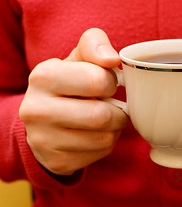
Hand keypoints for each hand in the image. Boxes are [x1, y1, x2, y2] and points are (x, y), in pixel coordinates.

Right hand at [19, 28, 128, 175]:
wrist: (44, 120)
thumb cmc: (69, 84)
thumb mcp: (78, 58)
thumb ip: (95, 45)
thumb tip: (112, 59)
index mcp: (43, 77)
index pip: (98, 80)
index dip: (112, 82)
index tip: (108, 83)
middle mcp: (37, 110)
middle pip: (102, 116)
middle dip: (119, 112)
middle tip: (116, 107)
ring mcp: (43, 140)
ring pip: (105, 139)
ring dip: (115, 129)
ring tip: (106, 120)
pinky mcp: (57, 161)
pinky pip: (100, 154)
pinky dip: (106, 144)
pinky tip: (95, 135)